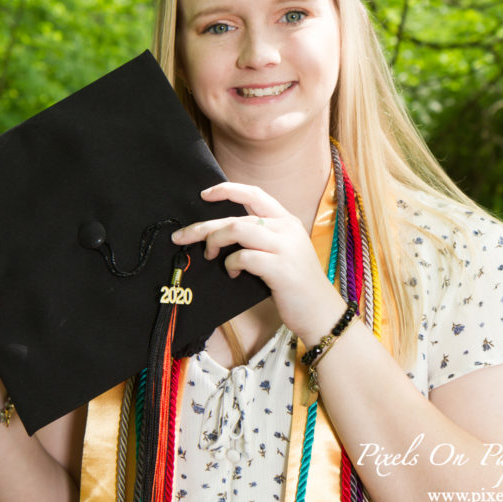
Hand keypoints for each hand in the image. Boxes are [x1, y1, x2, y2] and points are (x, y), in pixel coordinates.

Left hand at [171, 183, 344, 341]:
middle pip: (236, 216)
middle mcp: (286, 228)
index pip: (254, 193)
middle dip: (203, 226)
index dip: (226, 190)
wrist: (321, 311)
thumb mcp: (283, 251)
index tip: (204, 194)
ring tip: (209, 255)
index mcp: (286, 220)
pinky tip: (232, 272)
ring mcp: (284, 247)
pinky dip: (231, 263)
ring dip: (215, 241)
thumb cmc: (296, 283)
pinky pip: (244, 257)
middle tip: (181, 236)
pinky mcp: (280, 268)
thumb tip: (222, 233)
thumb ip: (260, 237)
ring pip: (237, 230)